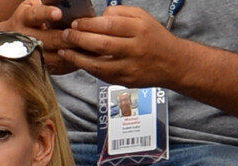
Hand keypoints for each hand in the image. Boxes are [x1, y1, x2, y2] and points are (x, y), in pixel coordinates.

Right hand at [4, 0, 78, 73]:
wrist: (8, 39)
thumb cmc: (28, 18)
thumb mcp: (33, 5)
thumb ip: (49, 3)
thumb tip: (67, 1)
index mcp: (23, 17)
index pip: (35, 15)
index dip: (46, 14)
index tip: (58, 13)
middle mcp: (23, 37)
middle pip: (47, 39)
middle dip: (66, 38)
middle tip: (83, 35)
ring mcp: (28, 54)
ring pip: (52, 56)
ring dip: (70, 52)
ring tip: (85, 47)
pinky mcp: (35, 66)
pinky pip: (55, 66)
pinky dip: (68, 61)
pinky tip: (80, 57)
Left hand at [58, 6, 181, 85]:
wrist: (172, 63)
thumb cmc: (154, 37)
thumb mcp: (143, 17)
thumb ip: (121, 12)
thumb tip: (98, 16)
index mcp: (140, 29)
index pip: (110, 24)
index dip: (89, 24)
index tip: (75, 23)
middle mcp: (135, 48)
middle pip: (102, 44)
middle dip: (79, 39)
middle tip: (65, 35)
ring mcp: (130, 67)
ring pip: (99, 64)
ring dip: (78, 58)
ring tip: (64, 51)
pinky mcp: (125, 81)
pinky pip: (102, 75)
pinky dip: (87, 68)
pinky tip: (78, 62)